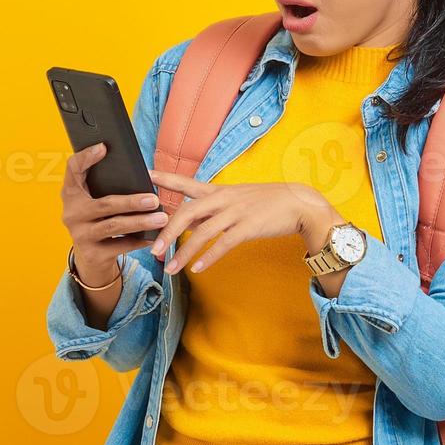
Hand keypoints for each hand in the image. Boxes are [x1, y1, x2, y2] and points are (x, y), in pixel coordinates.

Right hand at [59, 142, 166, 283]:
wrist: (91, 258)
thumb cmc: (98, 220)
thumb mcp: (94, 201)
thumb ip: (105, 185)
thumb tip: (138, 172)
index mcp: (71, 194)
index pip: (72, 169)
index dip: (86, 157)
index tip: (103, 147)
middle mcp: (71, 213)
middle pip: (104, 204)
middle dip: (131, 202)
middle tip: (154, 199)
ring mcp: (80, 235)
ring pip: (114, 226)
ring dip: (141, 222)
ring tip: (162, 218)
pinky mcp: (92, 254)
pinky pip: (121, 246)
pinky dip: (139, 240)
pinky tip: (155, 236)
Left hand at [147, 168, 339, 274]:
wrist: (300, 204)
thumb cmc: (266, 203)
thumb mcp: (236, 200)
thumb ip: (212, 210)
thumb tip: (189, 221)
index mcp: (219, 190)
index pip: (186, 183)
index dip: (165, 179)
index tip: (145, 175)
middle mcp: (224, 199)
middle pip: (187, 213)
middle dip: (167, 233)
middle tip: (153, 250)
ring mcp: (236, 213)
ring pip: (203, 233)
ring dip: (184, 252)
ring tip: (171, 268)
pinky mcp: (249, 227)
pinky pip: (224, 244)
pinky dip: (209, 257)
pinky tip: (198, 268)